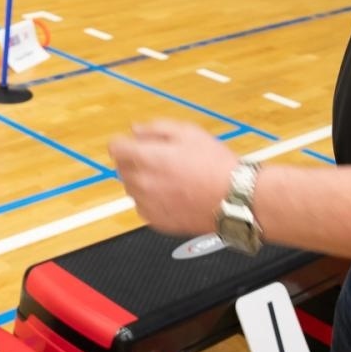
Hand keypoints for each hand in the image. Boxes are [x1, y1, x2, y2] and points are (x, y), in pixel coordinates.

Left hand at [109, 120, 238, 234]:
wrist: (235, 199)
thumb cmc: (215, 166)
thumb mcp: (188, 132)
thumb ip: (155, 129)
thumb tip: (135, 130)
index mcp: (146, 158)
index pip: (115, 148)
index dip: (124, 142)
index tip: (133, 143)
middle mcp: (142, 183)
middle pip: (121, 168)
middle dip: (134, 161)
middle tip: (160, 159)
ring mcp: (148, 205)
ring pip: (131, 188)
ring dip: (142, 181)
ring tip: (171, 177)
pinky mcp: (157, 222)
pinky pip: (143, 207)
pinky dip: (151, 200)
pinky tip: (173, 194)